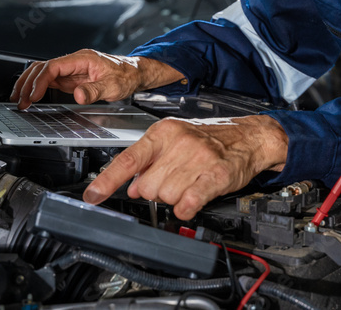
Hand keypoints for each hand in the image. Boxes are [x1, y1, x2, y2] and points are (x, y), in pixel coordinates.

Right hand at [10, 49, 182, 108]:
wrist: (136, 73)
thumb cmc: (127, 75)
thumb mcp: (114, 86)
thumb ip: (95, 90)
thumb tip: (78, 94)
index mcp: (82, 59)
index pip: (53, 66)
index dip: (40, 81)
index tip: (33, 96)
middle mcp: (74, 62)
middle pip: (42, 67)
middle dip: (27, 83)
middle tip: (19, 100)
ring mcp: (71, 70)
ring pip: (42, 73)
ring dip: (28, 85)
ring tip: (18, 99)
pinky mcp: (71, 78)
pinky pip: (49, 81)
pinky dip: (37, 89)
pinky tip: (30, 98)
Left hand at [82, 115, 288, 220]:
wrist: (248, 136)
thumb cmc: (209, 138)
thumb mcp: (174, 140)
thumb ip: (150, 161)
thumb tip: (131, 186)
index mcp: (163, 132)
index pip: (128, 159)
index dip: (107, 181)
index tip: (92, 196)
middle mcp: (178, 143)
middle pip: (146, 186)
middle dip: (155, 191)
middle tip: (172, 181)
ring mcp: (198, 158)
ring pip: (166, 196)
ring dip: (174, 198)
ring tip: (188, 184)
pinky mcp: (216, 174)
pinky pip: (189, 200)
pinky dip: (186, 207)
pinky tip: (190, 202)